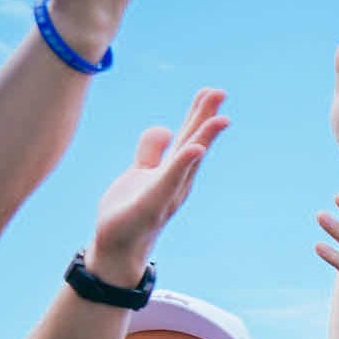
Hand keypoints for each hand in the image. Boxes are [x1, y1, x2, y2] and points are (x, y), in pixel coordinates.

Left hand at [90, 88, 224, 270]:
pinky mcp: (153, 204)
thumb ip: (151, 149)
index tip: (211, 92)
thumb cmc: (130, 211)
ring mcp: (167, 193)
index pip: (188, 136)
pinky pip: (170, 180)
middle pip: (192, 143)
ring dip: (204, 138)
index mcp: (174, 171)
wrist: (118, 247)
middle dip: (205, 118)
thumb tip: (165, 127)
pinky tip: (194, 149)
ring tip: (219, 118)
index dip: (199, 114)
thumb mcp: (139, 172)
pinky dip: (184, 164)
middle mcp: (177, 181)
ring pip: (188, 160)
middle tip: (220, 92)